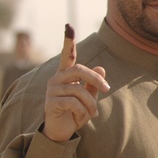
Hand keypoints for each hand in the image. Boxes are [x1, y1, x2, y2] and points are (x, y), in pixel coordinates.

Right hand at [43, 24, 109, 142]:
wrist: (62, 131)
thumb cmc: (75, 112)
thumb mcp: (88, 98)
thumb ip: (93, 84)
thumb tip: (101, 68)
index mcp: (65, 75)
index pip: (68, 56)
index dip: (68, 42)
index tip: (69, 26)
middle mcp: (56, 79)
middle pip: (79, 70)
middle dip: (96, 80)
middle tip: (106, 89)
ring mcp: (52, 90)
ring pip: (80, 91)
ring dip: (91, 104)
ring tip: (92, 113)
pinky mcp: (51, 102)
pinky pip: (74, 103)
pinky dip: (83, 111)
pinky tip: (81, 117)